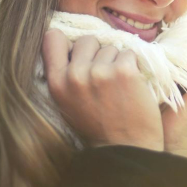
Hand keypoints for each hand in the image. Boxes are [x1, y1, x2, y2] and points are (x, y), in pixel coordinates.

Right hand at [42, 30, 163, 150]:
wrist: (126, 149)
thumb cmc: (98, 127)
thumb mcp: (68, 103)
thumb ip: (66, 75)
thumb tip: (72, 45)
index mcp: (56, 83)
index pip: (52, 38)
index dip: (68, 43)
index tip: (79, 54)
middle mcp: (75, 75)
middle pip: (87, 40)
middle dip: (98, 53)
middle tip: (105, 77)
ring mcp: (100, 72)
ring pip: (111, 48)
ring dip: (117, 62)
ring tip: (119, 88)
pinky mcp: (124, 71)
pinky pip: (129, 54)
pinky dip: (134, 66)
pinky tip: (132, 86)